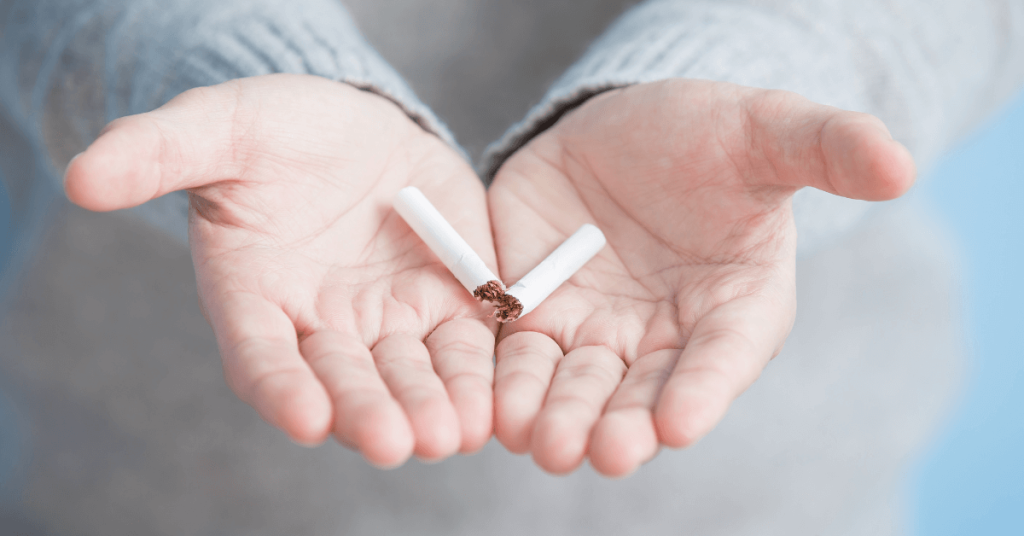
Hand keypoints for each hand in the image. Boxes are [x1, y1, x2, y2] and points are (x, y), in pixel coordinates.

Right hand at [65, 74, 497, 466]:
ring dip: (432, 406)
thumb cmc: (275, 131)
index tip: (303, 417)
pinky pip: (467, 346)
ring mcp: (389, 320)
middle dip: (369, 412)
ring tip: (453, 435)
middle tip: (395, 443)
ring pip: (410, 374)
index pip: (261, 353)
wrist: (355, 126)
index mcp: (257, 297)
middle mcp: (323, 325)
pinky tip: (496, 405)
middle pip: (344, 380)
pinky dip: (479, 376)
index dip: (280, 385)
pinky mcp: (449, 303)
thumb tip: (81, 177)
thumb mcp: (219, 128)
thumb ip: (158, 151)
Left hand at [488, 79, 914, 475]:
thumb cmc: (713, 136)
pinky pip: (516, 354)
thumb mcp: (768, 130)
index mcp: (734, 306)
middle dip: (621, 424)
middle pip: (641, 392)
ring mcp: (594, 329)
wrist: (629, 128)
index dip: (705, 390)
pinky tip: (491, 406)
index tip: (679, 422)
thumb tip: (901, 165)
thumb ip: (827, 146)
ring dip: (557, 416)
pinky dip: (504, 381)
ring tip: (541, 440)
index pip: (723, 356)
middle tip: (604, 452)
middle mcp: (663, 337)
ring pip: (573, 386)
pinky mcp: (533, 310)